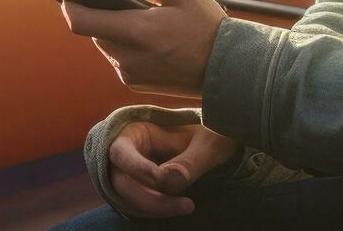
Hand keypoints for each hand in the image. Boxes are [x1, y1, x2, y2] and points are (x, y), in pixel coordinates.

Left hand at [61, 0, 226, 96]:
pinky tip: (147, 37)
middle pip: (93, 31)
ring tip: (136, 16)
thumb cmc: (206, 25)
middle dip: (99, 13)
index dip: (69, 5)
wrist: (227, 70)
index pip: (80, 21)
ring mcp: (130, 73)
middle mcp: (127, 57)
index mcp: (135, 31)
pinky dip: (125, 46)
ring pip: (106, 45)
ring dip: (113, 30)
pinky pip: (118, 59)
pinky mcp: (135, 83)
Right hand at [106, 120, 239, 217]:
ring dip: (155, 207)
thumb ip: (189, 161)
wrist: (222, 144)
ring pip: (129, 198)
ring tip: (187, 206)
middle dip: (149, 198)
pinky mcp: (144, 190)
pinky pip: (140, 206)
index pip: (120, 152)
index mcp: (137, 132)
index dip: (136, 168)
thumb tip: (171, 179)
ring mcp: (134, 174)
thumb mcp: (207, 143)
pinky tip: (180, 207)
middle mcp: (130, 154)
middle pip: (122, 181)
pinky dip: (157, 211)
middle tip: (185, 205)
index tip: (161, 179)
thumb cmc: (213, 134)